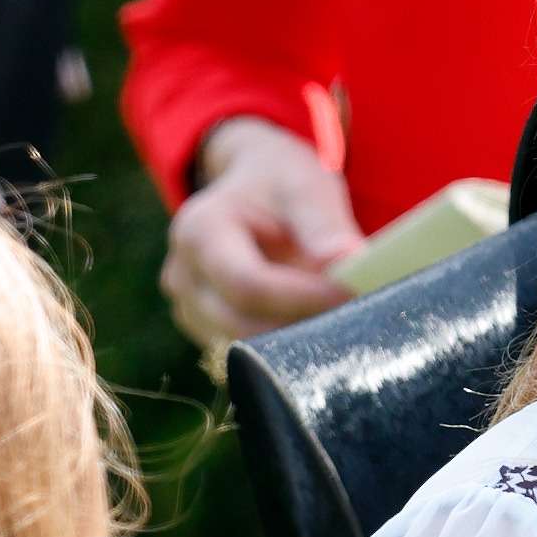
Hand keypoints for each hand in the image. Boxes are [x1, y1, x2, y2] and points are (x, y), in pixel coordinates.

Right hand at [158, 119, 360, 352]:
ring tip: (335, 317)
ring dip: (294, 341)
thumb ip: (323, 224)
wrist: (253, 188)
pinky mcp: (204, 330)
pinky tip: (312, 324)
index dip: (302, 298)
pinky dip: (282, 346)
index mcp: (199, 230)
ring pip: (242, 347)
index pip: (249, 284)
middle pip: (242, 324)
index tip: (351, 295)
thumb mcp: (304, 186)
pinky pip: (245, 353)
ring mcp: (188, 308)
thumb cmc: (280, 183)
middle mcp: (182, 275)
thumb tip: (352, 261)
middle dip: (301, 324)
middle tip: (354, 315)